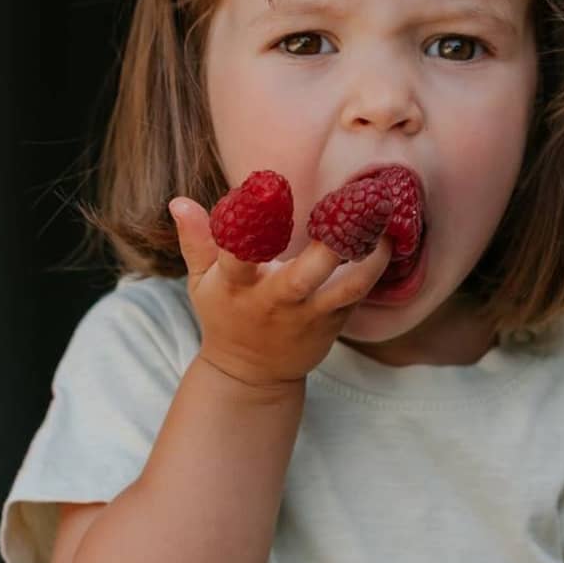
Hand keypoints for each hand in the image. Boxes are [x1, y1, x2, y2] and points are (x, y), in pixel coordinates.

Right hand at [168, 196, 393, 389]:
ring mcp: (308, 315)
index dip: (250, 221)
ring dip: (369, 259)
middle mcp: (275, 302)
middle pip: (303, 276)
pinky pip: (357, 294)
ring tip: (384, 223)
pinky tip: (384, 238)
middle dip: (329, 244)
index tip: (265, 186)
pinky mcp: (332, 322)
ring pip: (344, 289)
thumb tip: (179, 201)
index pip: (238, 254)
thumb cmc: (225, 315)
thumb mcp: (201, 282)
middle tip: (354, 204)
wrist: (252, 376)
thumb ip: (195, 240)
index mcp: (238, 287)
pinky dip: (373, 268)